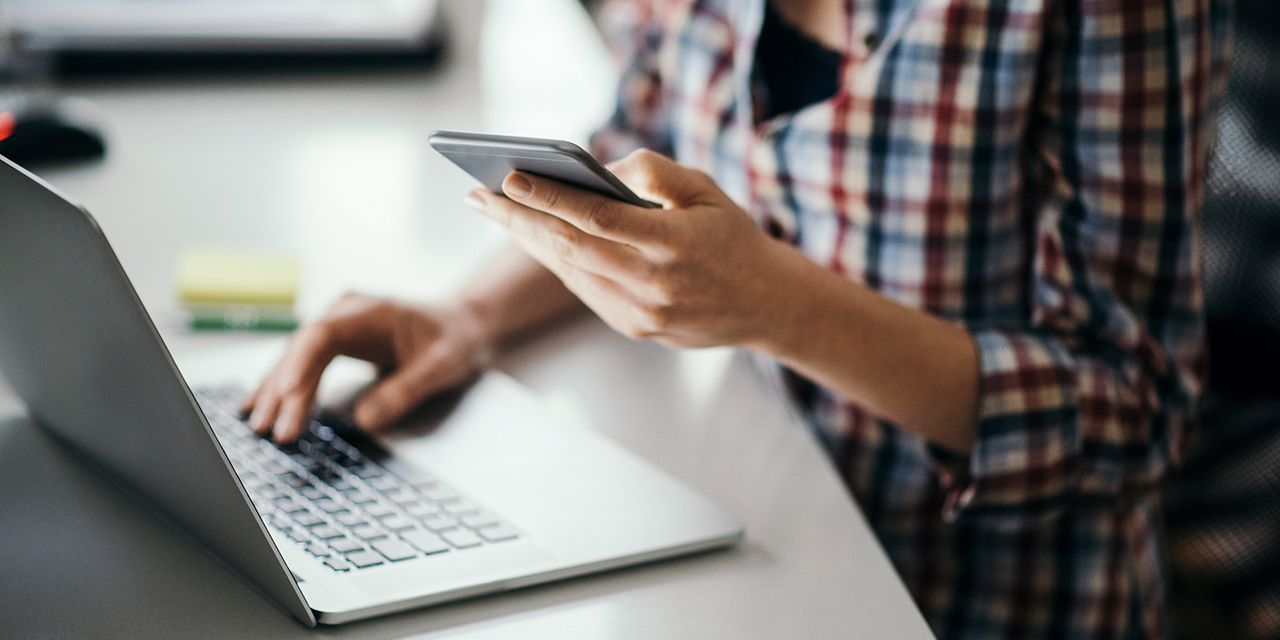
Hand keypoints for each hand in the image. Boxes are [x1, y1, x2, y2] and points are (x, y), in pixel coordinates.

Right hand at [239, 293, 490, 442]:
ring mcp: (338, 324)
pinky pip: (303, 362)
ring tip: (260, 426)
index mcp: (371, 312)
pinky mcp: (336, 340)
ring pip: (297, 357)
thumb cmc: (456, 340)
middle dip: (285, 391)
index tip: (288, 395)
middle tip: (275, 430)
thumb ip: (405, 390)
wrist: (464, 325)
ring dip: (278, 391)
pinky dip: (284, 385)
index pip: (323, 335)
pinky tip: (260, 405)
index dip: (301, 364)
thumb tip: (365, 421)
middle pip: (303, 349)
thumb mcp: (442, 367)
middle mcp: (347, 312)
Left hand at [464, 149, 792, 348]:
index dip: (551, 198)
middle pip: (570, 248)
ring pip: (570, 272)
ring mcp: (642, 313)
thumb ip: (655, 172)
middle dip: (517, 220)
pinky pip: (584, 290)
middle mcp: (654, 284)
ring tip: (495, 212)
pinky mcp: (635, 329)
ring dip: (528, 241)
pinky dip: (556, 262)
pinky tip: (533, 239)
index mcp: (674, 243)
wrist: (767, 305)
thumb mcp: (706, 190)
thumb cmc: (734, 237)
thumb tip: (601, 168)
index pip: (599, 218)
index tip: (510, 177)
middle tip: (476, 196)